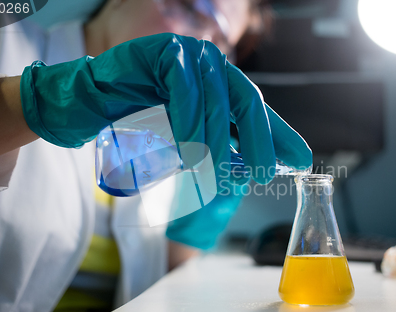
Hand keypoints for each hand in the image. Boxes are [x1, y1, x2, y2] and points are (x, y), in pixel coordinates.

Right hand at [20, 33, 311, 184]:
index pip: (257, 110)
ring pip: (216, 101)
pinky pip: (184, 89)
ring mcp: (189, 54)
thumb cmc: (142, 120)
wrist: (93, 102)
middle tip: (259, 175)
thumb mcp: (191, 137)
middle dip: (257, 142)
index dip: (280, 136)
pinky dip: (190, 121)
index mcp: (221, 82)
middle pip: (246, 103)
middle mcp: (212, 65)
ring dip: (218, 142)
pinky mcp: (163, 52)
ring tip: (213, 173)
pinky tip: (189, 149)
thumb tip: (262, 166)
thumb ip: (223, 145)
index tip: (301, 162)